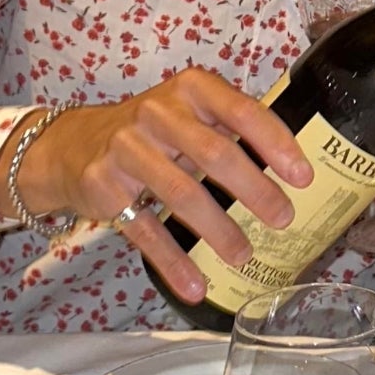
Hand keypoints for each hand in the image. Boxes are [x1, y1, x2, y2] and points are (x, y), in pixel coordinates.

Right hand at [0, 68, 311, 303]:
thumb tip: (294, 169)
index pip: (242, 112)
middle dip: (255, 189)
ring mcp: (126, 149)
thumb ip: (231, 128)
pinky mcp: (103, 188)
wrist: (71, 145)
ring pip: (181, 193)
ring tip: (244, 255)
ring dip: (218, 229)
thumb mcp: (190, 112)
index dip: (276, 144)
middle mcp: (157, 113)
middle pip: (214, 154)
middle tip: (284, 219)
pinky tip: (195, 285)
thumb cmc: (153, 131)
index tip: (303, 176)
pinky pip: (144, 229)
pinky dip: (172, 261)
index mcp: (191, 90)